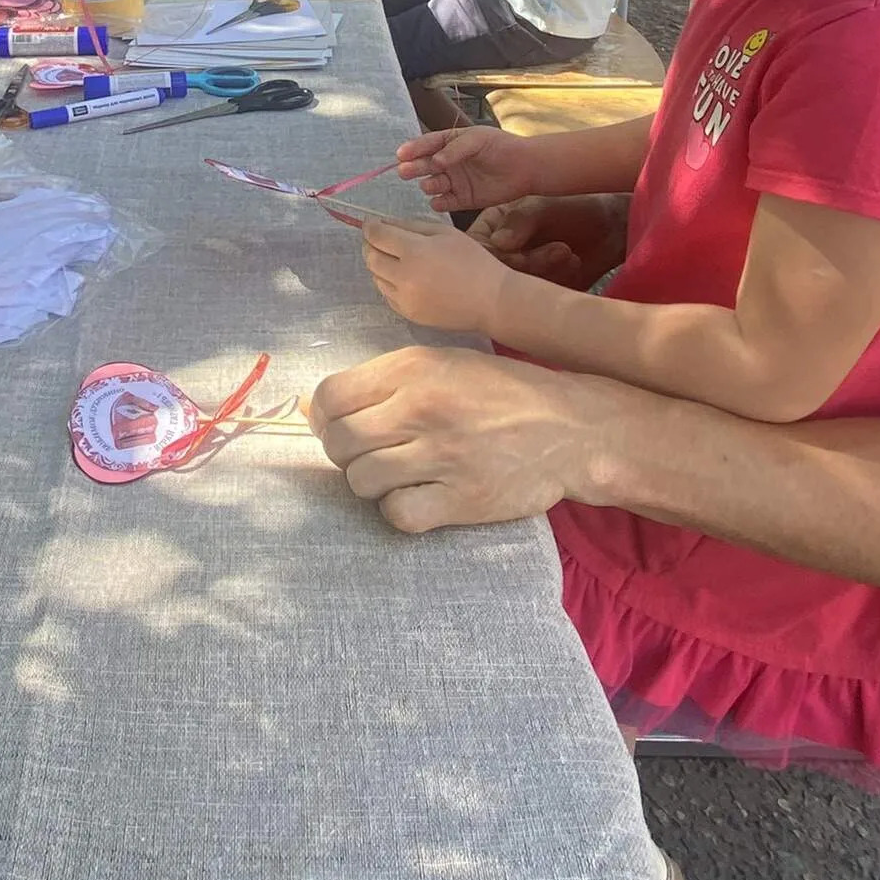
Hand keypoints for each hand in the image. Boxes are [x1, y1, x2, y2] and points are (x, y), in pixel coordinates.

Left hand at [309, 347, 629, 531]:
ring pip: (362, 480)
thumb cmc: (499, 393)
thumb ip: (381, 381)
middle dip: (346, 454)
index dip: (324, 418)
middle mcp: (422, 408)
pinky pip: (398, 514)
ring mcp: (442, 454)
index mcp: (413, 368)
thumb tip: (309, 410)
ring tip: (400, 474)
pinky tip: (419, 496)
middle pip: (338, 443)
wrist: (571, 428)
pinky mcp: (461, 498)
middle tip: (374, 454)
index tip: (341, 427)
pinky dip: (400, 510)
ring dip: (373, 483)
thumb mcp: (442, 365)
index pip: (330, 397)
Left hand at [362, 217, 507, 334]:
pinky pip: (387, 294)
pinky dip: (390, 283)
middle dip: (371, 245)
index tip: (372, 223)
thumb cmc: (473, 261)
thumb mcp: (445, 232)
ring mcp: (404, 298)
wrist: (491, 300)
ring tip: (397, 259)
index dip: (371, 226)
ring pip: (376, 277)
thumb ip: (411, 225)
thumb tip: (385, 224)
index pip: (377, 235)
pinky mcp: (408, 314)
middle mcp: (403, 276)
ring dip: (380, 265)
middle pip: (370, 257)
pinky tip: (406, 278)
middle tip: (382, 240)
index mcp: (414, 251)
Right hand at [396, 126, 530, 212]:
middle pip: (424, 166)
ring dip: (428, 185)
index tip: (401, 154)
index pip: (426, 145)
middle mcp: (447, 163)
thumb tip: (435, 160)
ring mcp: (454, 182)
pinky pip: (444, 203)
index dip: (413, 149)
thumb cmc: (500, 147)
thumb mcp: (476, 140)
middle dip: (414, 168)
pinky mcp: (462, 200)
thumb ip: (455, 149)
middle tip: (405, 171)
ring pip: (432, 185)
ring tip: (433, 184)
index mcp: (449, 143)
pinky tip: (439, 201)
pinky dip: (439, 203)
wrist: (524, 168)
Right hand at [471, 192, 629, 288]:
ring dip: (544, 272)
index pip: (477, 249)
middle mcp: (501, 253)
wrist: (612, 228)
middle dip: (527, 265)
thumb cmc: (575, 208)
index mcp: (492, 227)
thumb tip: (498, 243)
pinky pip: (536, 300)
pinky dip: (556, 283)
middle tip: (559, 249)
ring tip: (568, 253)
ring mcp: (519, 276)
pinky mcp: (538, 294)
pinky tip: (574, 264)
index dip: (493, 256)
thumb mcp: (544, 206)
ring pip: (515, 289)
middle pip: (494, 273)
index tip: (518, 253)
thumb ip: (520, 220)